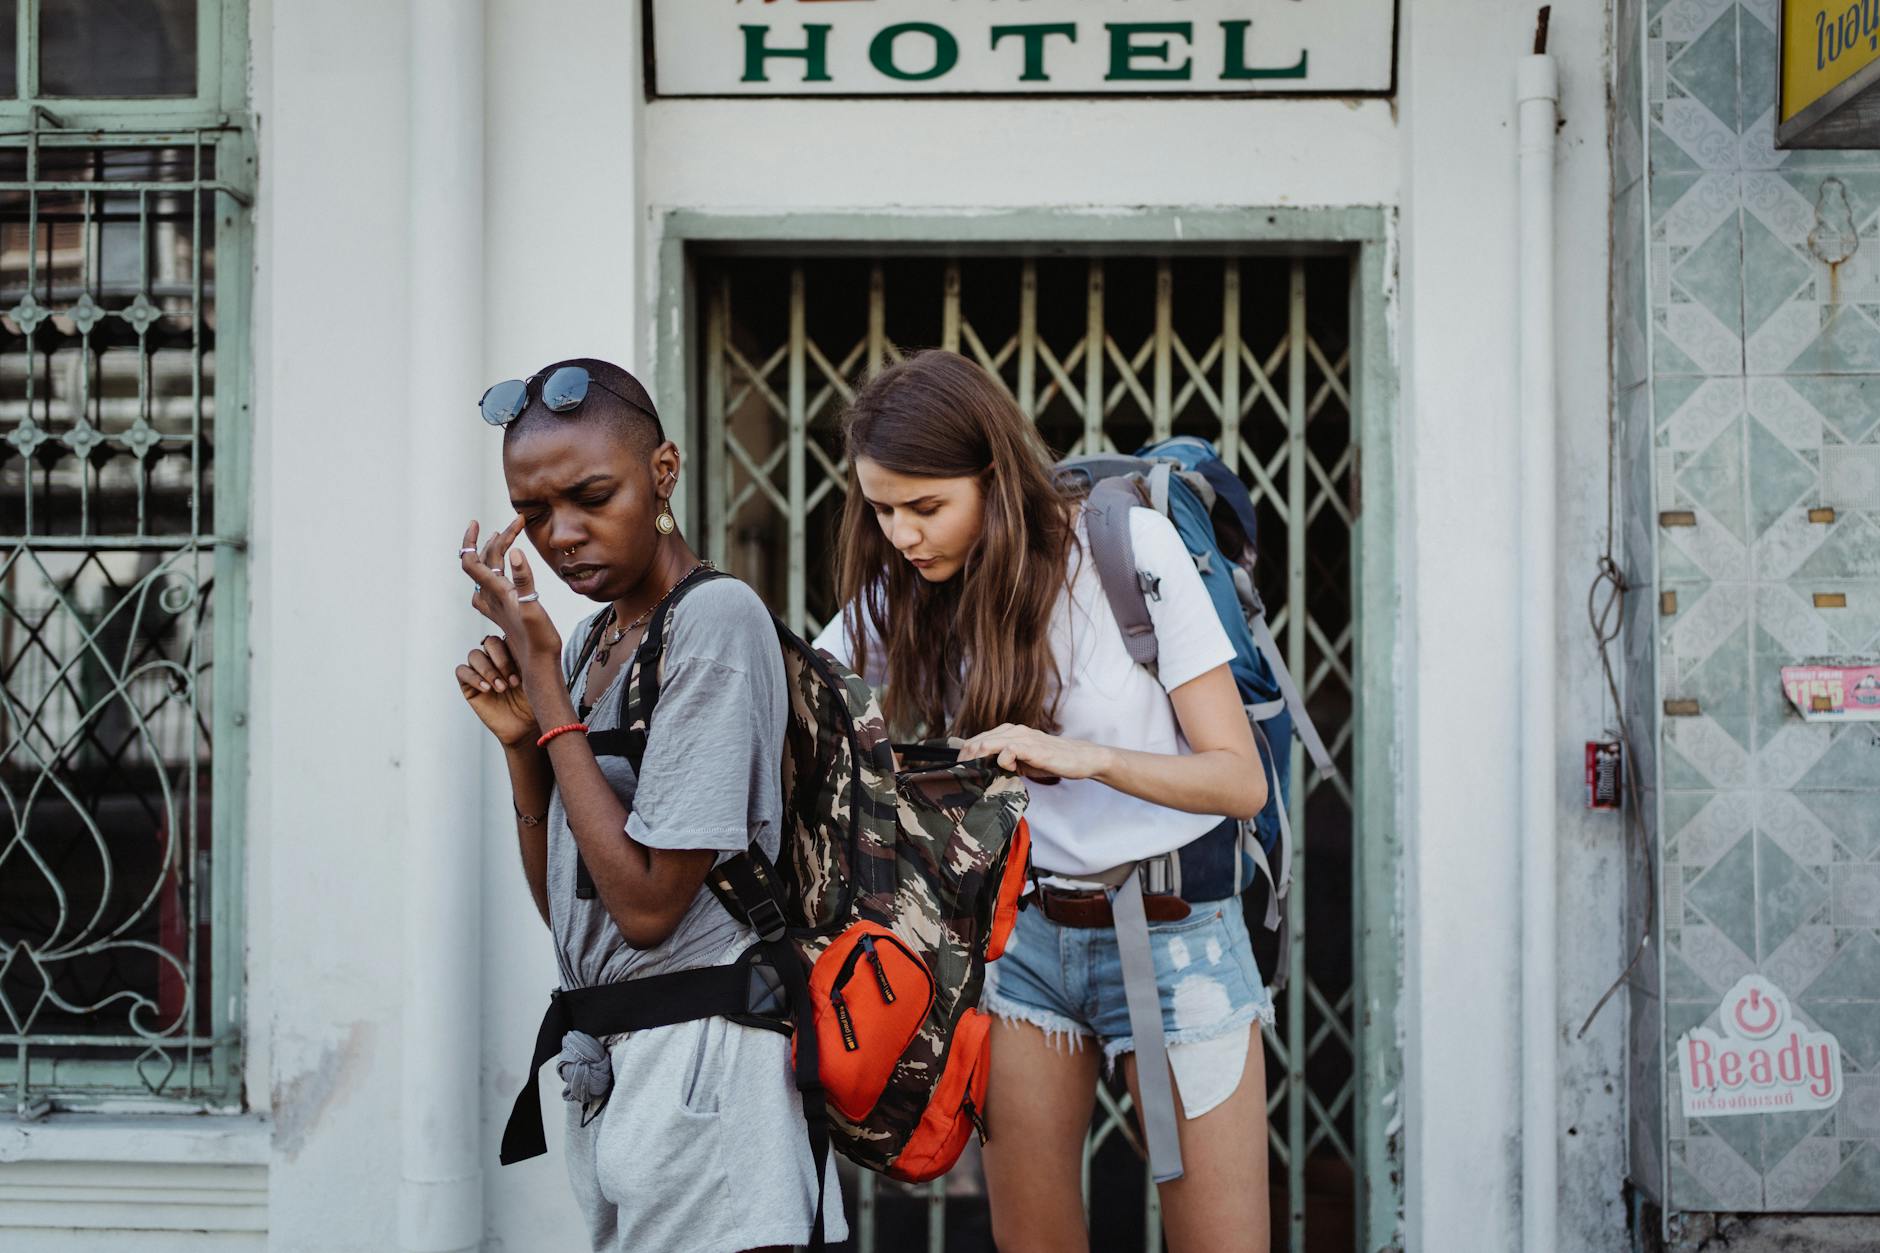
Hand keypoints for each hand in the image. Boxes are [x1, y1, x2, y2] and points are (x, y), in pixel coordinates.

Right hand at [456, 634, 539, 747]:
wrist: (526, 727)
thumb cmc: (535, 701)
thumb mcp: (537, 675)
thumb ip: (531, 655)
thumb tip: (530, 630)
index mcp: (512, 651)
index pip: (505, 635)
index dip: (512, 649)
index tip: (524, 671)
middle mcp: (495, 658)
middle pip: (489, 642)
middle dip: (502, 660)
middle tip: (514, 682)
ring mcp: (481, 671)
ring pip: (474, 655)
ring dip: (488, 670)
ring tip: (501, 688)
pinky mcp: (469, 686)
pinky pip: (462, 671)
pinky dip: (473, 677)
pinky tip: (487, 689)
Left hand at [460, 517, 563, 688]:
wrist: (538, 667)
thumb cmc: (537, 642)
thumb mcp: (532, 609)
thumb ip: (523, 580)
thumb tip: (514, 551)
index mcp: (495, 593)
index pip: (471, 561)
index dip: (470, 540)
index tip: (476, 522)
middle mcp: (492, 598)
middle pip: (485, 560)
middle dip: (498, 538)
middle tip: (517, 523)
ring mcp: (497, 605)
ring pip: (489, 572)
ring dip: (495, 551)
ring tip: (505, 536)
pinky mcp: (505, 611)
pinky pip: (494, 584)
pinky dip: (498, 568)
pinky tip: (505, 569)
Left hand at [955, 723, 1109, 783]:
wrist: (1080, 758)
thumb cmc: (1051, 760)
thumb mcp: (1023, 762)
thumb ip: (1005, 763)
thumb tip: (985, 773)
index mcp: (1010, 733)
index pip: (979, 739)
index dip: (965, 753)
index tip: (958, 769)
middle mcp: (1015, 731)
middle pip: (979, 740)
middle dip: (966, 756)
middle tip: (959, 772)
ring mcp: (1024, 737)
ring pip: (990, 742)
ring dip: (978, 756)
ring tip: (972, 768)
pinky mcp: (1033, 748)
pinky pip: (1010, 750)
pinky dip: (1002, 760)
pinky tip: (1007, 768)